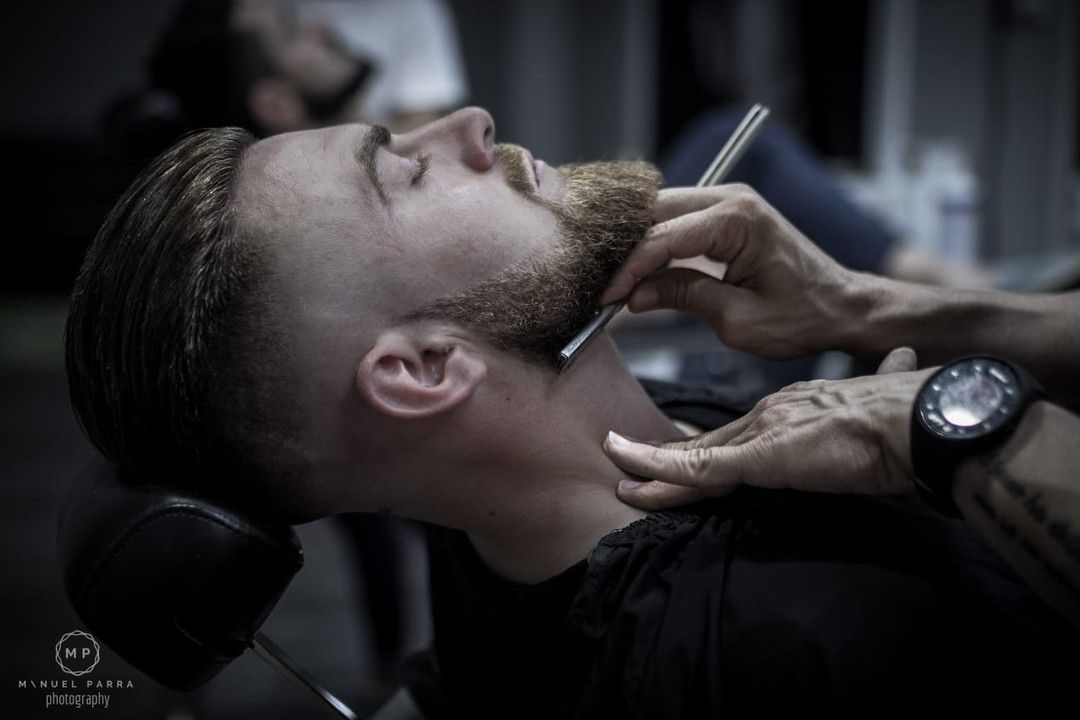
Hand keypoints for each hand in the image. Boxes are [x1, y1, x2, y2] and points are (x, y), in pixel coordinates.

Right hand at [600, 185, 870, 358]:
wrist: (843, 306)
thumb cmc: (802, 316)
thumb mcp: (737, 319)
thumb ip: (684, 297)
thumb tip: (636, 295)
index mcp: (738, 221)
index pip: (662, 239)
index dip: (628, 270)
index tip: (605, 298)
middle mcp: (733, 199)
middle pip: (655, 212)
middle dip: (625, 250)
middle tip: (604, 286)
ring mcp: (731, 200)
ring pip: (662, 211)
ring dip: (638, 244)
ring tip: (618, 280)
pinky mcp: (729, 212)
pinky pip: (679, 219)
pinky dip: (656, 241)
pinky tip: (641, 268)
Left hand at [604, 348, 930, 509]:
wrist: (914, 418)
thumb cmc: (904, 412)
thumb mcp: (885, 394)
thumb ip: (883, 378)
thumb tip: (902, 361)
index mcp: (792, 410)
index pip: (734, 434)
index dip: (700, 448)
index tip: (673, 456)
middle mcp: (769, 416)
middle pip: (705, 445)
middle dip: (663, 457)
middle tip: (623, 458)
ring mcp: (762, 433)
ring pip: (693, 458)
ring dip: (648, 466)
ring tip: (616, 469)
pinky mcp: (762, 456)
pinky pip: (700, 470)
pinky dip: (663, 474)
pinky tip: (636, 480)